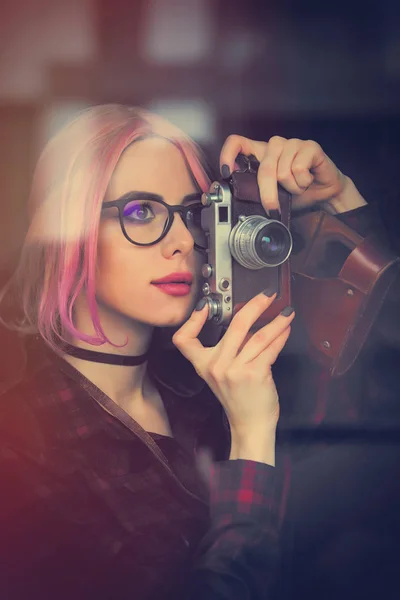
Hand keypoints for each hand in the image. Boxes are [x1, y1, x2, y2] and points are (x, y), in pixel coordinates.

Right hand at [172, 292, 294, 439]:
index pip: (184, 340)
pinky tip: (286, 330)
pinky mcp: (254, 374)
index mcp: (203, 365)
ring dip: (276, 321)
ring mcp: (234, 370)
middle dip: (256, 305)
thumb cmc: (239, 399)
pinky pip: (269, 348)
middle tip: (268, 295)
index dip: (192, 320)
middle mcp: (217, 366)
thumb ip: (229, 350)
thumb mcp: (222, 374)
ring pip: (258, 335)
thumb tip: (249, 322)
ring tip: (286, 312)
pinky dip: (280, 336)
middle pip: (236, 325)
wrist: (249, 425)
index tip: (204, 306)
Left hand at [219, 135, 366, 214]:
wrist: (324, 194)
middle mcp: (274, 145)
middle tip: (273, 209)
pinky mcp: (310, 147)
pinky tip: (307, 181)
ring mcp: (292, 143)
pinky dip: (303, 183)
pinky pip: (298, 169)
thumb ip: (254, 189)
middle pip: (264, 169)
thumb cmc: (296, 192)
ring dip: (291, 188)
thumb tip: (234, 197)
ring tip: (297, 187)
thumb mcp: (271, 194)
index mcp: (261, 153)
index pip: (237, 142)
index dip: (228, 155)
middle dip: (268, 194)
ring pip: (282, 172)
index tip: (226, 172)